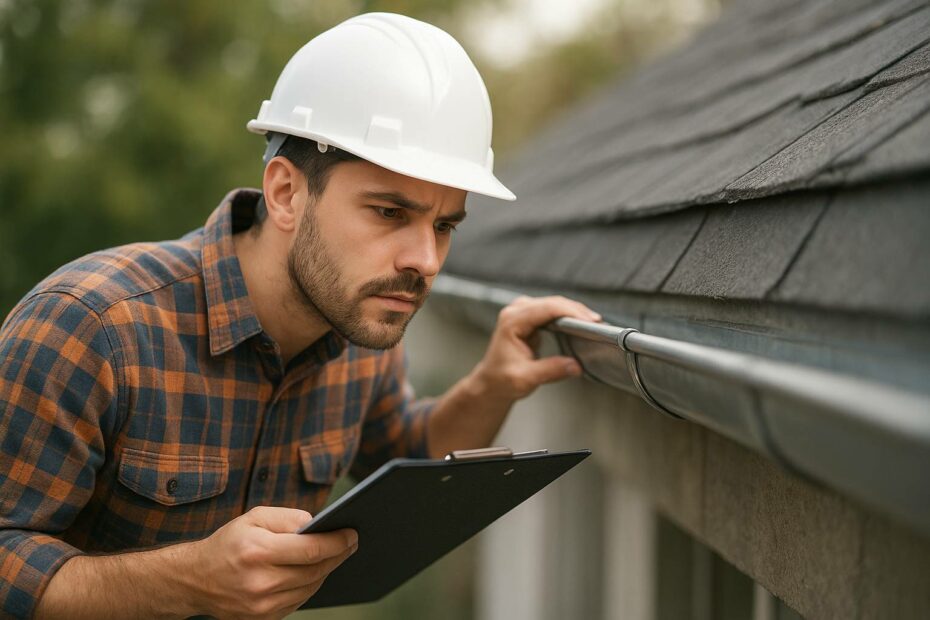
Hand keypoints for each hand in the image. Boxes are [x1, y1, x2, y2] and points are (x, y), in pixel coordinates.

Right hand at [187, 506, 356, 618]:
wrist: (194, 580)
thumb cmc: (228, 543)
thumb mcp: (254, 518)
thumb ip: (288, 518)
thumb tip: (317, 525)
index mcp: (258, 552)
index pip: (311, 550)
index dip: (337, 542)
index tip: (352, 533)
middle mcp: (260, 582)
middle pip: (315, 570)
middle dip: (338, 554)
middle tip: (351, 542)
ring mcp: (262, 606)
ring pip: (311, 587)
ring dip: (326, 570)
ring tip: (336, 554)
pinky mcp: (263, 619)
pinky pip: (299, 600)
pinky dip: (310, 584)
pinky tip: (315, 571)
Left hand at [470, 295, 599, 402]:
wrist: (492, 382)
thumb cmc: (502, 380)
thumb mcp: (525, 379)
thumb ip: (550, 371)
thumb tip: (575, 366)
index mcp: (511, 322)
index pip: (546, 309)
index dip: (571, 312)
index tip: (589, 321)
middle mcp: (516, 312)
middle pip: (552, 302)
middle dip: (577, 311)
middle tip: (597, 323)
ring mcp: (522, 312)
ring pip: (554, 303)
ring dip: (574, 311)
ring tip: (593, 322)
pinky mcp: (530, 317)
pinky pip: (553, 310)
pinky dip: (568, 315)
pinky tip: (581, 323)